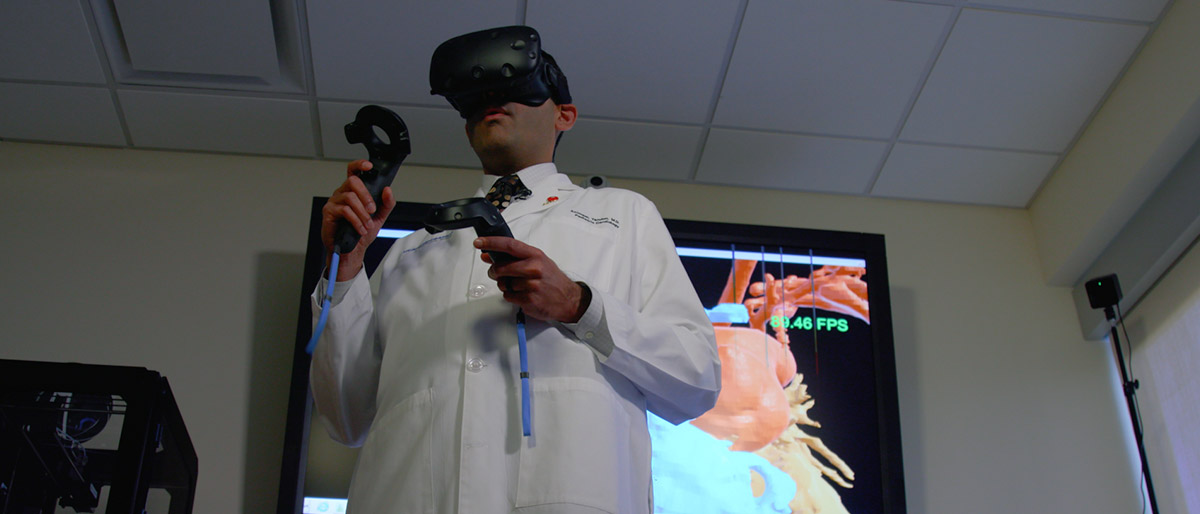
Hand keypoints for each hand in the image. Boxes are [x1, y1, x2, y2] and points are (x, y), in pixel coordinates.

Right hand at [320, 160, 395, 280]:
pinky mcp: (329, 212)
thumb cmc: (361, 233)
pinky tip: (360, 229)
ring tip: (367, 224)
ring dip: (362, 213)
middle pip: (353, 181)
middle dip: (366, 195)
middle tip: (372, 210)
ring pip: (350, 197)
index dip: (359, 165)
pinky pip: (345, 210)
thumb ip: (386, 204)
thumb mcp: (379, 217)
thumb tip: (388, 190)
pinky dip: (356, 220)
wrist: (352, 250)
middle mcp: (342, 193)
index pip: (353, 171)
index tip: (369, 166)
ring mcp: (334, 201)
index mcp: (353, 191)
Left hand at [475, 237, 589, 322]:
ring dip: (505, 285)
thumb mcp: (537, 261)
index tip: (479, 242)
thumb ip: (514, 258)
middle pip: (501, 267)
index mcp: (535, 255)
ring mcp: (532, 285)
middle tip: (497, 273)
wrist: (568, 299)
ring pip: (503, 283)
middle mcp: (534, 268)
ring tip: (518, 286)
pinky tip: (523, 294)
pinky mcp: (529, 300)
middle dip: (494, 271)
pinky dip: (511, 296)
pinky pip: (508, 296)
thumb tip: (489, 255)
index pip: (509, 245)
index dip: (491, 243)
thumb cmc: (551, 279)